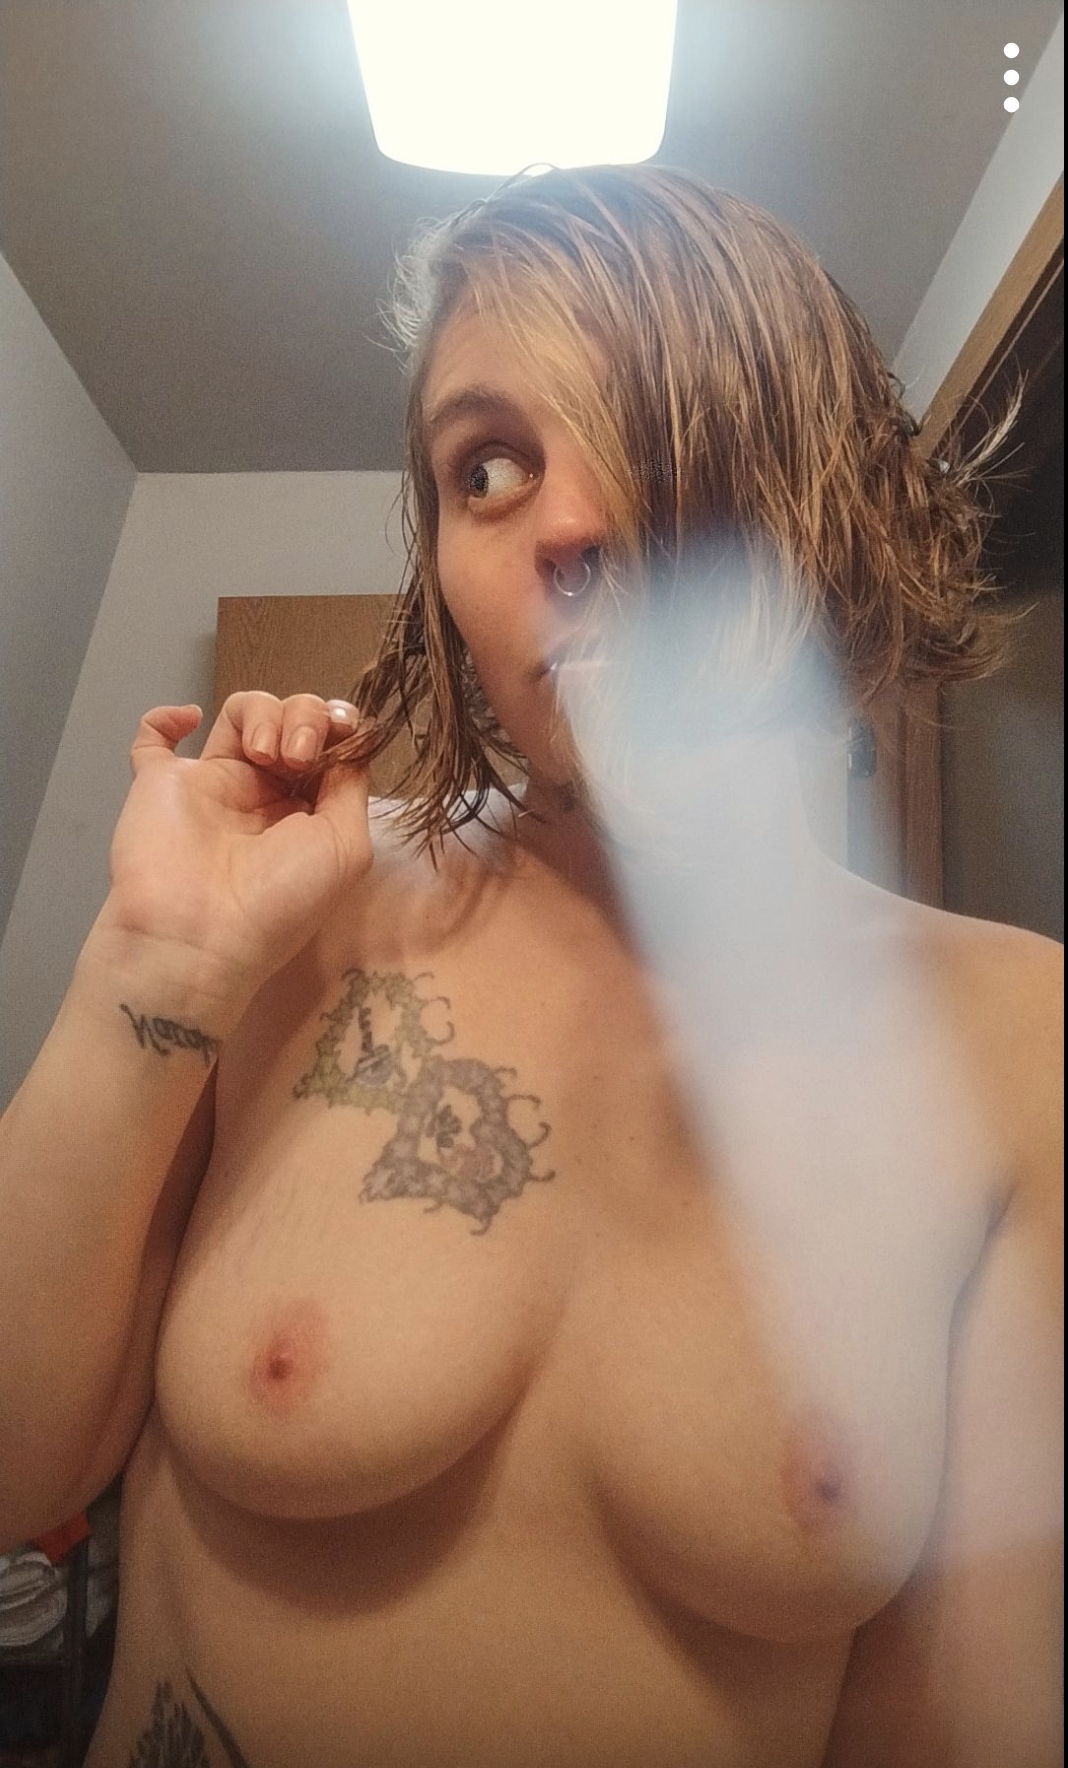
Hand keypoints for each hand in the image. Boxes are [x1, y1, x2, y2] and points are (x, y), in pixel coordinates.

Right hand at [93, 693, 377, 997]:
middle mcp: (264, 794)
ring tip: (265, 751)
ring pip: (243, 713)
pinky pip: (154, 735)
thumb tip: (349, 744)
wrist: (199, 936)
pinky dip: (167, 716)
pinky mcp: (161, 780)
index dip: (340, 726)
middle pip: (293, 718)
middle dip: (306, 717)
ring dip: (262, 712)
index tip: (342, 731)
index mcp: (308, 812)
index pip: (331, 746)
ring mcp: (211, 784)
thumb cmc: (280, 900)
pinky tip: (189, 720)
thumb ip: (351, 787)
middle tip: (298, 756)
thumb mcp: (346, 847)